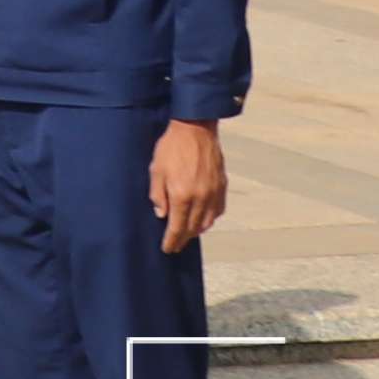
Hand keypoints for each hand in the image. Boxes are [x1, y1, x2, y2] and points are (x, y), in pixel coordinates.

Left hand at [149, 117, 226, 253]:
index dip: (172, 241)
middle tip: (176, 244)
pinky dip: (210, 218)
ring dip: (197, 230)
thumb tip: (162, 215)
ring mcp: (214, 193)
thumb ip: (158, 195)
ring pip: (208, 222)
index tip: (168, 249)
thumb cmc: (171, 148)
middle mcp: (201, 199)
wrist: (195, 129)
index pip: (178, 228)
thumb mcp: (156, 170)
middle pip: (194, 228)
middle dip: (184, 239)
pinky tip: (203, 218)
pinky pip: (218, 210)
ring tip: (187, 233)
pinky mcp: (222, 186)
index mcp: (182, 196)